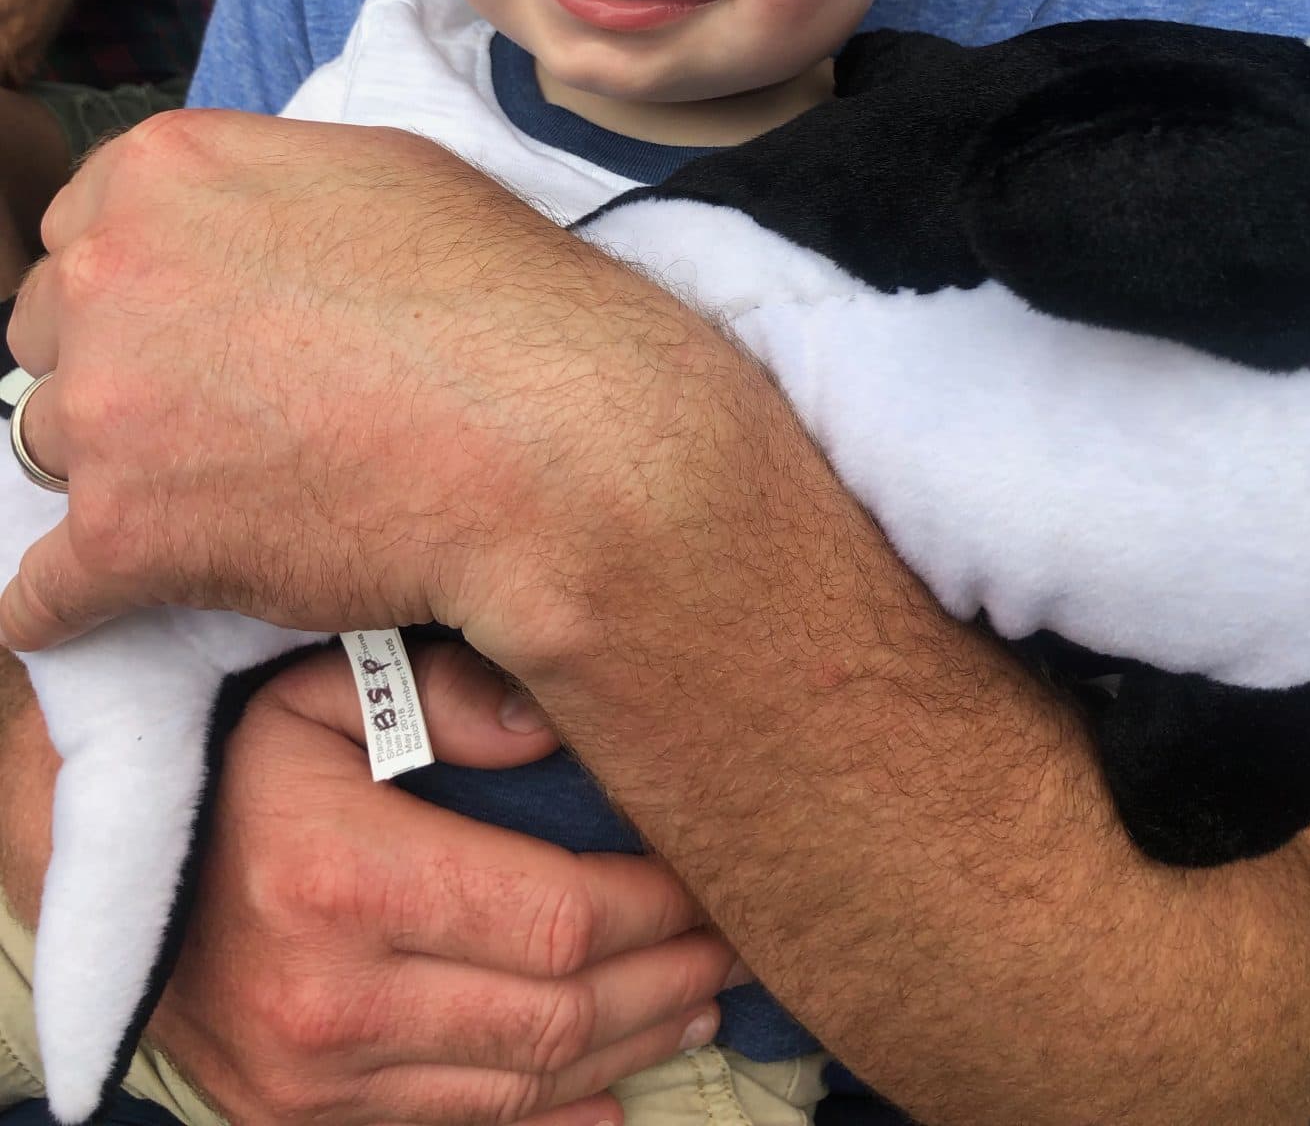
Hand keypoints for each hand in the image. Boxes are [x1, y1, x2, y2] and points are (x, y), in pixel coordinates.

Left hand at [0, 111, 705, 665]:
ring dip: (120, 474)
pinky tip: (95, 604)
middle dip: (118, 372)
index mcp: (165, 172)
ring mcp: (106, 405)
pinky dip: (65, 604)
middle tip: (212, 410)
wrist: (548, 439)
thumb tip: (230, 230)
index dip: (137, 290)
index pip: (82, 233)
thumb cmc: (496, 302)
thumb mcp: (379, 174)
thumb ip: (259, 192)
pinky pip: (37, 592)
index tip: (182, 329)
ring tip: (217, 497)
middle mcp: (112, 274)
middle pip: (53, 336)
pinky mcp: (122, 533)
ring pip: (56, 449)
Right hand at [147, 641, 734, 1124]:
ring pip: (525, 1084)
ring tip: (699, 1000)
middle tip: (737, 940)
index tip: (710, 874)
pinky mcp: (301, 1123)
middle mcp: (332, 1001)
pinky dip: (553, 1118)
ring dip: (630, 1044)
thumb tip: (551, 729)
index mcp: (347, 880)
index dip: (657, 907)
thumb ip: (440, 697)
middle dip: (668, 977)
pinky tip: (617, 1086)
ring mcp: (314, 1082)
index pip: (559, 916)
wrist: (109, 878)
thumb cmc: (236, 764)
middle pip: (560, 1012)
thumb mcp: (319, 689)